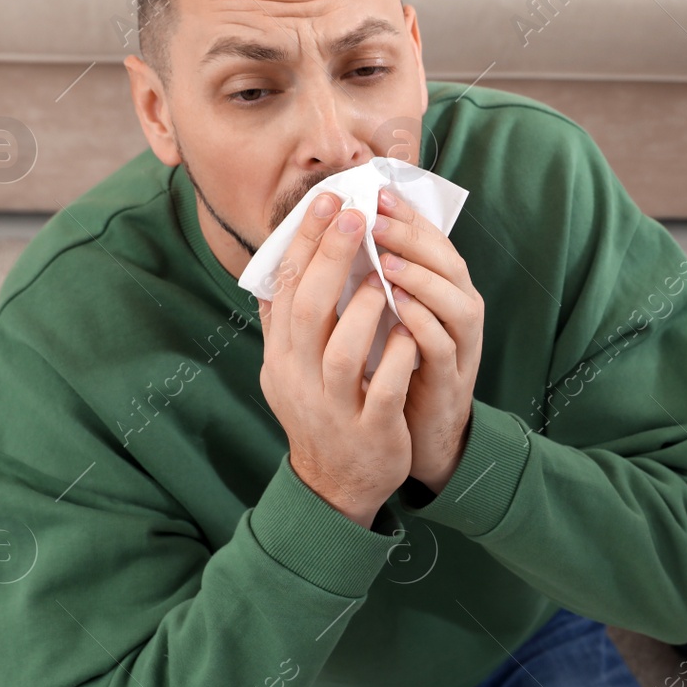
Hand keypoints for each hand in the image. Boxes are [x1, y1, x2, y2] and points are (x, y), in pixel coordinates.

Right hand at [256, 192, 418, 528]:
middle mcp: (299, 378)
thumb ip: (285, 324)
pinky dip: (398, 359)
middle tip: (355, 215)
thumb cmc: (322, 413)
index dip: (304, 242)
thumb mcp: (290, 370)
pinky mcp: (369, 429)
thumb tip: (274, 269)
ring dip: (363, 309)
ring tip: (383, 275)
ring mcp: (333, 406)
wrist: (335, 486)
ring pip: (341, 352)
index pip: (285, 288)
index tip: (326, 200)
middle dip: (331, 258)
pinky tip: (411, 332)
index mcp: (281, 356)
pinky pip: (383, 390)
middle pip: (307, 309)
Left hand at [371, 185, 483, 494]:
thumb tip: (326, 240)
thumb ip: (369, 281)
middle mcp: (458, 310)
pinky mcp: (453, 378)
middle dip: (411, 237)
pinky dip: (424, 325)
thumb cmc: (394, 369)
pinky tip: (399, 310)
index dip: (405, 215)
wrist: (418, 435)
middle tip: (375, 218)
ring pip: (454, 300)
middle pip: (447, 261)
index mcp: (439, 291)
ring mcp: (461, 343)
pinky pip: (444, 345)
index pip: (428, 241)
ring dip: (420, 278)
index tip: (373, 191)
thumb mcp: (382, 318)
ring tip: (385, 261)